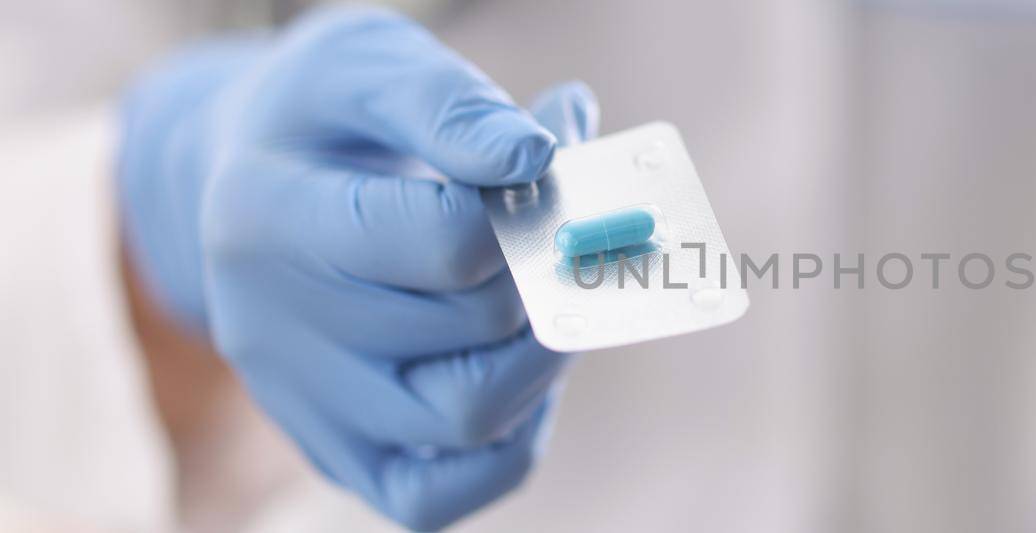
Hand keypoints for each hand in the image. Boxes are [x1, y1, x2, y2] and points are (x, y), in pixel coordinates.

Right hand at [117, 6, 598, 528]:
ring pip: (466, 418)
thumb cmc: (325, 124)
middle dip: (546, 271)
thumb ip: (451, 105)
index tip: (543, 165)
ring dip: (545, 355)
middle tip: (569, 228)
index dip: (524, 207)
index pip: (441, 240)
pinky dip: (510, 445)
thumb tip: (536, 156)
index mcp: (269, 215)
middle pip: (466, 326)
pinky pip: (436, 499)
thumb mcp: (369, 67)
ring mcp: (302, 403)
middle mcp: (271, 325)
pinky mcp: (336, 454)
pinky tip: (525, 375)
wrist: (251, 188)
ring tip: (551, 296)